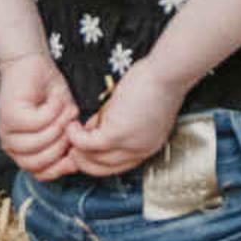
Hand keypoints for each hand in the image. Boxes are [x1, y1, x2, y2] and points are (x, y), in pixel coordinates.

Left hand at [0, 52, 84, 181]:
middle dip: (62, 143)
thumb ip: (68, 144)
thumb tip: (75, 164)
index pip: (41, 174)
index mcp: (25, 153)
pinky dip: (52, 111)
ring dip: (58, 125)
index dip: (62, 165)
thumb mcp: (65, 123)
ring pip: (37, 144)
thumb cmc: (51, 94)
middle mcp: (13, 147)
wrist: (35, 65)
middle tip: (71, 121)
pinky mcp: (9, 117)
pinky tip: (55, 100)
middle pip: (39, 163)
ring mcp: (8, 133)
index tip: (77, 147)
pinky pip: (37, 124)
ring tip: (63, 108)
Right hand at [67, 57, 186, 178]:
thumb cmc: (160, 82)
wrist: (169, 72)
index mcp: (148, 146)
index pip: (117, 166)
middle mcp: (139, 151)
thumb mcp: (140, 111)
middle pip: (102, 169)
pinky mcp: (116, 133)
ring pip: (91, 159)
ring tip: (71, 132)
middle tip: (71, 146)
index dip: (96, 161)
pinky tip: (73, 125)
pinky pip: (86, 143)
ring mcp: (128, 144)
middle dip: (82, 160)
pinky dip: (75, 136)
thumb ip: (121, 123)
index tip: (84, 151)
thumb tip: (96, 127)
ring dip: (75, 147)